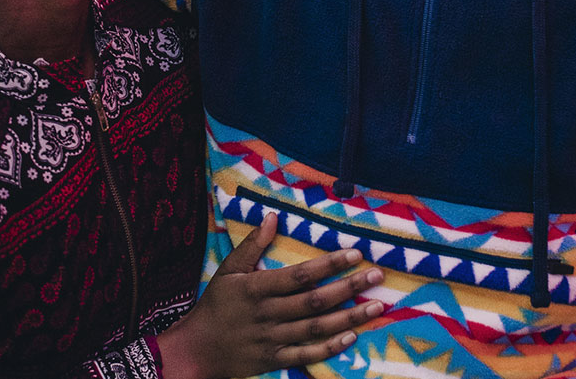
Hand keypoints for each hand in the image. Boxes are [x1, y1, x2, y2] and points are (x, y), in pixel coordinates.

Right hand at [155, 214, 384, 378]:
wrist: (197, 348)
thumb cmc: (215, 304)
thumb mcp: (228, 270)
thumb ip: (251, 245)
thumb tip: (271, 217)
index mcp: (255, 288)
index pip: (298, 274)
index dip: (328, 264)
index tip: (355, 253)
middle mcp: (267, 313)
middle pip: (314, 300)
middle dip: (348, 287)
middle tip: (377, 275)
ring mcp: (273, 338)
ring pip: (317, 327)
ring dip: (349, 317)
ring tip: (377, 305)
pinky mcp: (276, 359)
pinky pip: (307, 354)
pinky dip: (330, 348)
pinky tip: (352, 337)